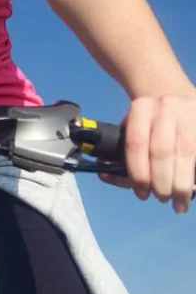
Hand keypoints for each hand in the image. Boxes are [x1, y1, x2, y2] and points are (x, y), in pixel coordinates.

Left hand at [100, 94, 195, 212]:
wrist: (173, 90)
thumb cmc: (150, 119)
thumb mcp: (132, 124)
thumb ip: (120, 148)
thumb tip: (106, 172)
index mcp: (141, 108)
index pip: (136, 144)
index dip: (137, 173)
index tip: (141, 193)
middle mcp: (165, 107)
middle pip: (162, 152)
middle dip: (161, 183)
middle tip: (161, 198)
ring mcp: (188, 113)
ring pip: (186, 155)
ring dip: (182, 185)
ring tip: (179, 202)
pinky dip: (195, 175)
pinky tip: (193, 188)